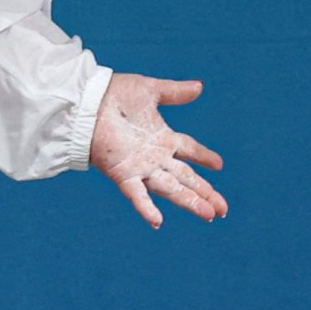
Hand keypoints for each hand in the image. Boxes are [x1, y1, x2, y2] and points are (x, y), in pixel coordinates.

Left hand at [91, 73, 228, 227]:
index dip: (204, 157)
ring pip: (171, 189)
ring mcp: (141, 167)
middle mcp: (154, 156)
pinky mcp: (123, 173)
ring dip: (190, 202)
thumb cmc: (115, 93)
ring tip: (209, 215)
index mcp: (162, 137)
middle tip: (223, 209)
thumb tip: (200, 87)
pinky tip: (158, 222)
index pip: (190, 150)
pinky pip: (137, 194)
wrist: (87, 101)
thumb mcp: (151, 90)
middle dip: (206, 193)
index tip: (219, 165)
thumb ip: (175, 92)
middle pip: (186, 178)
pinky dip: (147, 208)